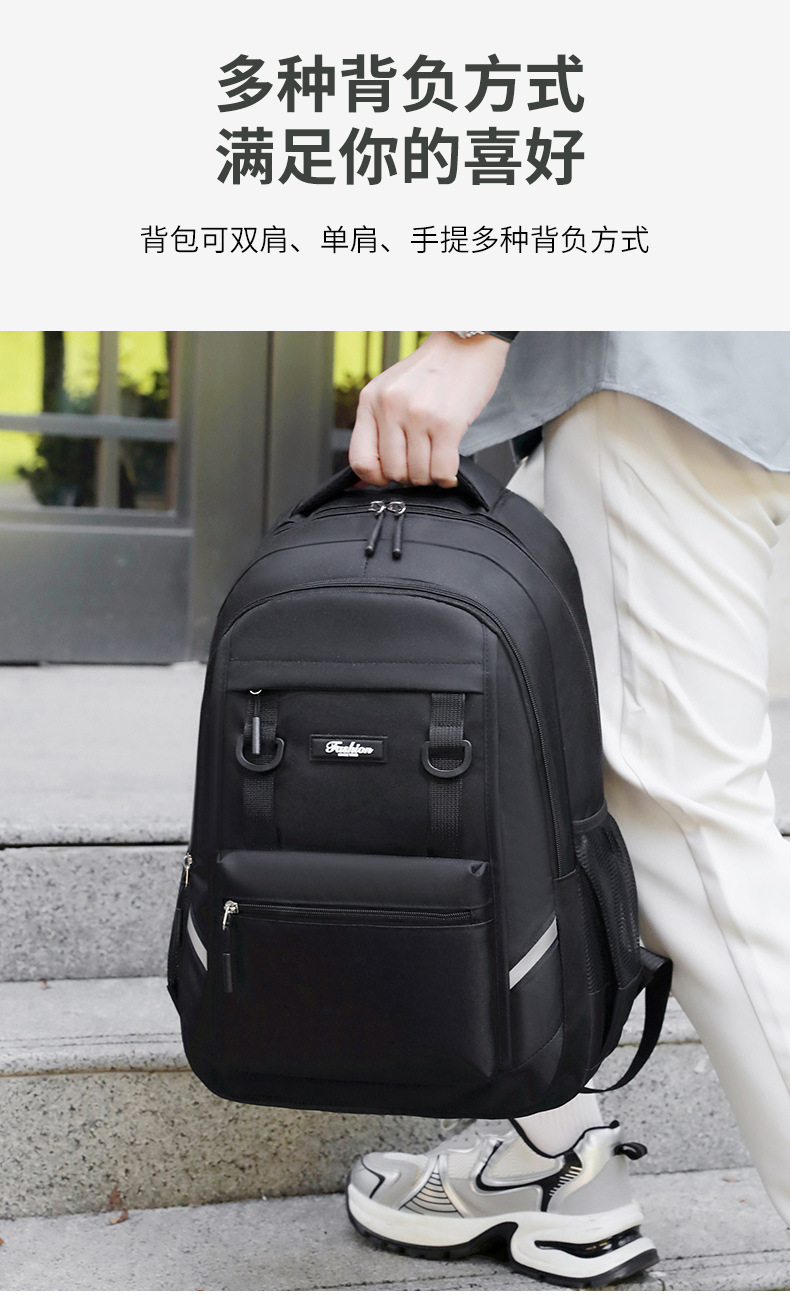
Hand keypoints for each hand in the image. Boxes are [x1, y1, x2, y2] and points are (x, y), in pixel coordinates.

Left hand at [349, 332, 508, 487]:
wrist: (466, 344)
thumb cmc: (432, 370)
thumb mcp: (392, 391)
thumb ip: (380, 426)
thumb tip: (372, 475)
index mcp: (371, 400)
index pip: (360, 460)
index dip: (376, 477)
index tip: (389, 476)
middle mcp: (391, 407)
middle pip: (393, 472)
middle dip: (409, 476)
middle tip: (421, 463)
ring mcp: (418, 415)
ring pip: (418, 475)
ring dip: (430, 476)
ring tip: (436, 459)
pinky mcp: (447, 423)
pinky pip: (442, 470)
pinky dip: (446, 477)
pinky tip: (449, 466)